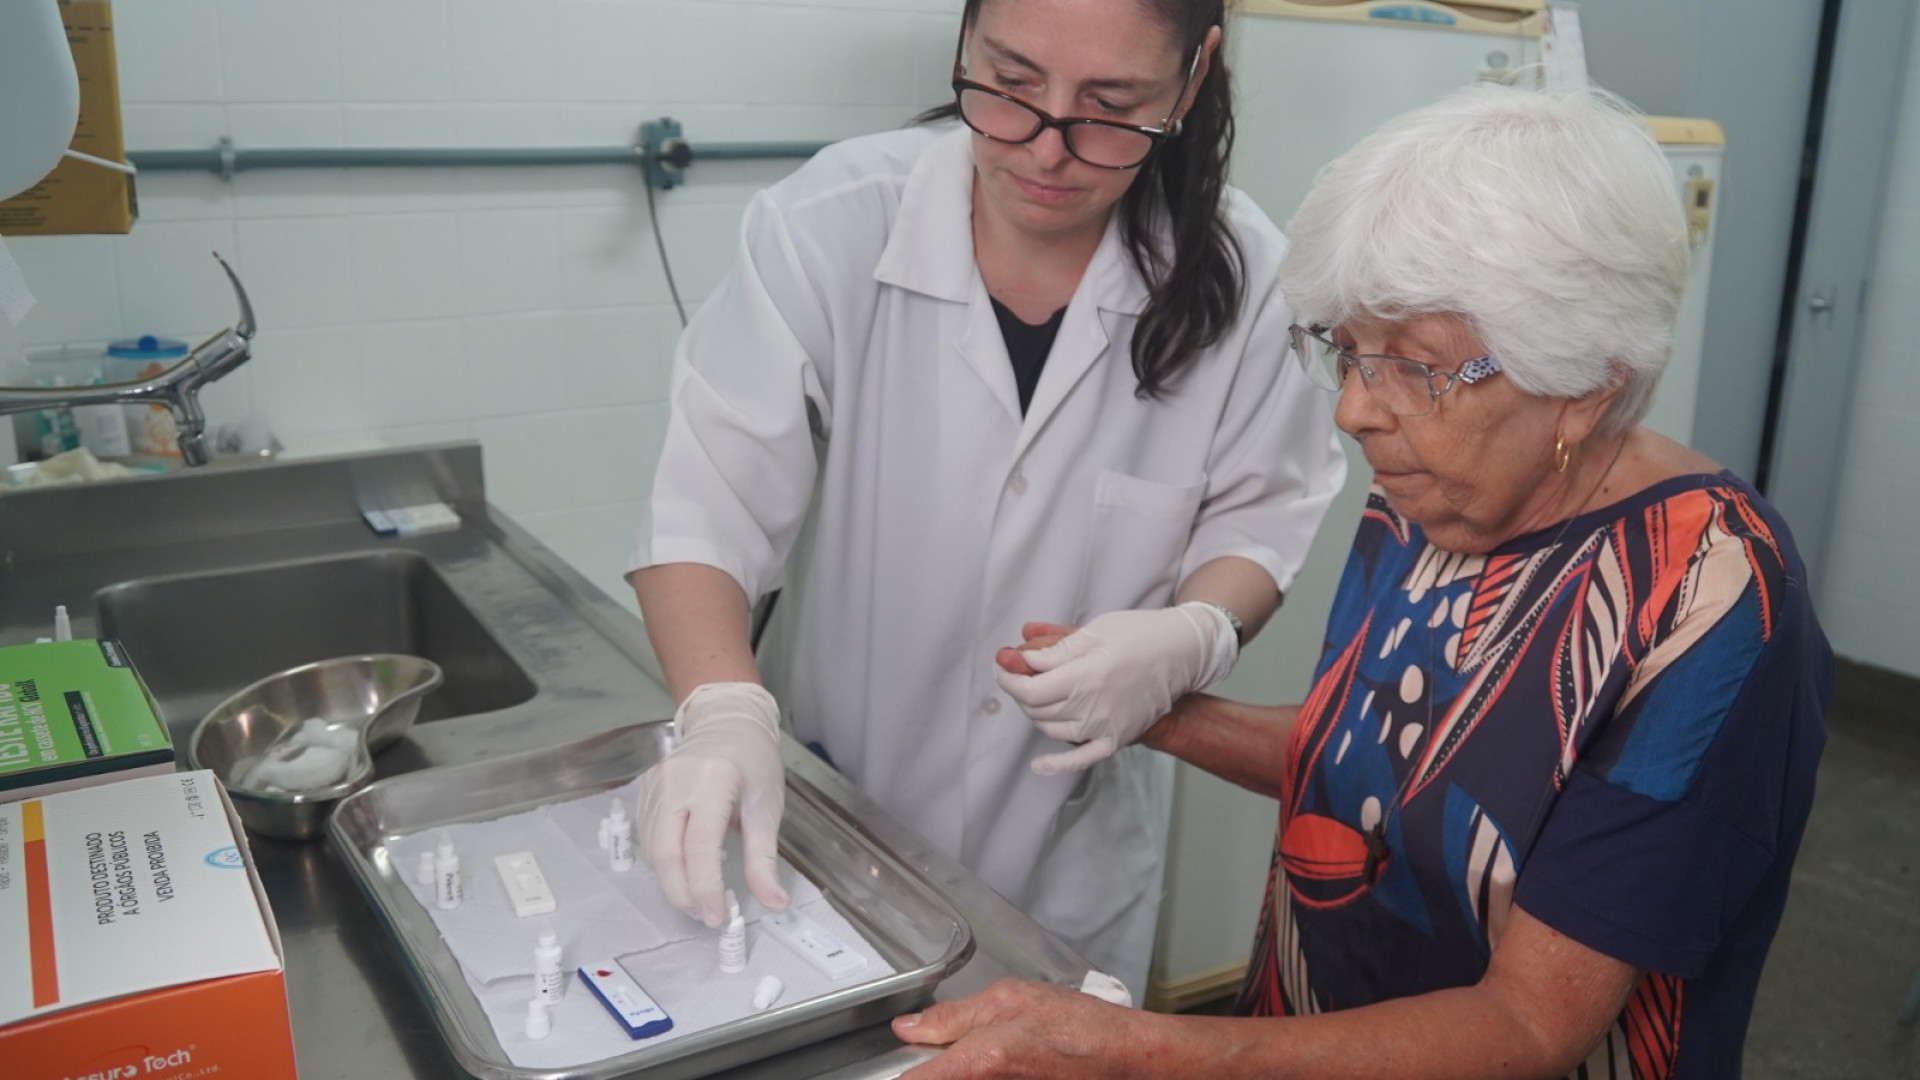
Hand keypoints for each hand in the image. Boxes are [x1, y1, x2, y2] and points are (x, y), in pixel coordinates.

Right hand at [637, 682, 788, 926]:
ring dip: (672, 882)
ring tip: (698, 898)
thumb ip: (764, 859)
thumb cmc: (753, 761)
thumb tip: (774, 903)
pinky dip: (663, 863)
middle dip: (682, 894)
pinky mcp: (645, 791)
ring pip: (652, 850)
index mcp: (714, 781)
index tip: (718, 916)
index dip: (706, 889)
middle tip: (705, 915)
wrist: (727, 721)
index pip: (700, 848)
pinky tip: (684, 872)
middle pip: (666, 853)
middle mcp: (677, 782)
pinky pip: (647, 837)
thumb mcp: (767, 807)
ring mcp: (656, 785)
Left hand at [893, 979, 1154, 1078]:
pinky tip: (992, 1065)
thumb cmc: (1078, 1028)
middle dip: (932, 1070)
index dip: (902, 1073)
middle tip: (933, 1056)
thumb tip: (908, 1028)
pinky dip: (975, 1076)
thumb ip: (953, 1016)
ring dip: (951, 1071)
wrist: (1124, 1060)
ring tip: (979, 1056)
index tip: (898, 1062)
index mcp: (977, 1063)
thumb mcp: (1011, 999)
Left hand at [994, 603, 1238, 774]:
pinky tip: (1038, 765)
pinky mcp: (1117, 738)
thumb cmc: (1139, 634)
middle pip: (1037, 709)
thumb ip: (1055, 648)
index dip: (1008, 678)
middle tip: (1024, 672)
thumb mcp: (1094, 631)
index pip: (1030, 689)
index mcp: (1088, 675)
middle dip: (1021, 690)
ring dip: (1036, 712)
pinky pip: (1082, 759)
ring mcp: (1106, 727)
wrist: (1183, 653)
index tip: (1003, 664)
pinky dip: (1057, 765)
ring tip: (1040, 693)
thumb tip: (1019, 656)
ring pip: (1051, 729)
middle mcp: (1095, 706)